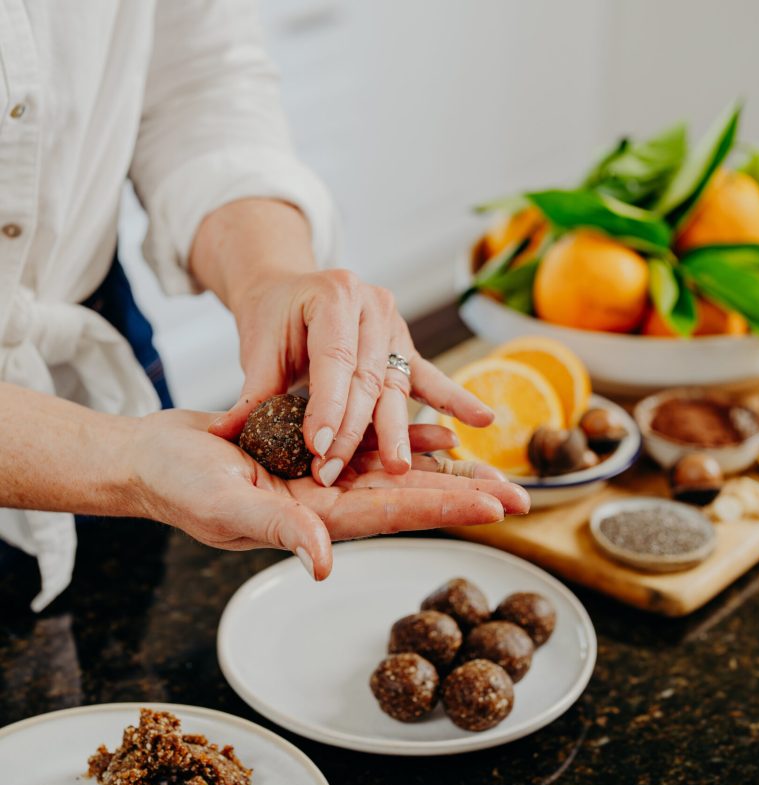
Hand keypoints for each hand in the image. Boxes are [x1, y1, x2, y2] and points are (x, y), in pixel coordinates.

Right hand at [132, 411, 528, 578]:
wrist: (155, 458)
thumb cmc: (179, 486)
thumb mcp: (226, 508)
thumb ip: (279, 531)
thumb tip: (324, 563)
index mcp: (315, 520)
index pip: (395, 514)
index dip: (447, 509)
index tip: (495, 508)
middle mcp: (328, 500)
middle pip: (410, 496)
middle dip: (465, 495)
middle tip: (520, 495)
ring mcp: (323, 474)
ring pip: (396, 469)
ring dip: (443, 466)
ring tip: (490, 463)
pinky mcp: (313, 446)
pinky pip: (368, 441)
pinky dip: (402, 436)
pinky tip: (435, 430)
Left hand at [208, 269, 493, 485]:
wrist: (293, 289)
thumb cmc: (275, 317)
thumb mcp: (259, 347)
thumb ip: (254, 391)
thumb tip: (226, 434)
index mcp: (333, 295)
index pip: (334, 360)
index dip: (328, 408)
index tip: (318, 450)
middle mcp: (371, 305)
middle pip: (368, 379)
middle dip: (354, 431)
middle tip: (338, 472)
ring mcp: (395, 324)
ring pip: (395, 385)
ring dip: (397, 431)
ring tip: (401, 467)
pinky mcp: (405, 346)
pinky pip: (429, 377)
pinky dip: (454, 400)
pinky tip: (482, 420)